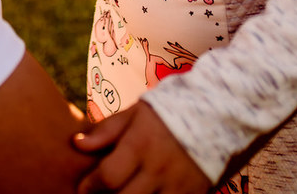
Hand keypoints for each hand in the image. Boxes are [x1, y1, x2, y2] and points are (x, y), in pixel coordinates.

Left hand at [73, 102, 210, 193]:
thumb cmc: (170, 110)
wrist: (220, 113)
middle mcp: (158, 169)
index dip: (90, 186)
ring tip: (124, 192)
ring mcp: (177, 186)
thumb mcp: (137, 112)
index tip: (83, 187)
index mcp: (141, 145)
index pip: (108, 177)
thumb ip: (107, 130)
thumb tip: (76, 144)